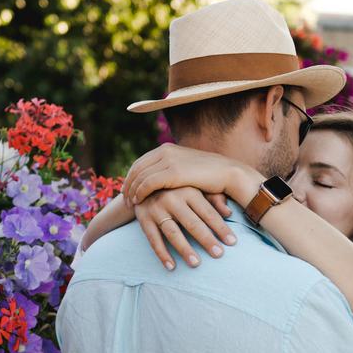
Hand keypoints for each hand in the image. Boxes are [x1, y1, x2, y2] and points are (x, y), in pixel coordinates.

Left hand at [123, 144, 261, 208]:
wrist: (228, 174)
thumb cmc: (210, 176)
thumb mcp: (187, 169)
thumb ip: (173, 170)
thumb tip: (162, 181)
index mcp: (167, 148)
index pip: (141, 162)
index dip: (131, 176)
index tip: (127, 189)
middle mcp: (165, 151)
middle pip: (137, 168)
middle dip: (128, 184)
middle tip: (124, 199)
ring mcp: (168, 160)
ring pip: (140, 176)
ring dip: (132, 191)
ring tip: (129, 204)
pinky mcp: (172, 173)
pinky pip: (148, 183)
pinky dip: (140, 193)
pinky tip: (138, 202)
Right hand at [136, 187, 236, 269]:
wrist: (142, 183)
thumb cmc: (177, 189)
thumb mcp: (194, 189)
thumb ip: (213, 199)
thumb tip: (229, 212)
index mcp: (189, 191)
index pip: (208, 213)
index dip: (221, 228)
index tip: (232, 242)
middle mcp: (172, 199)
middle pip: (192, 223)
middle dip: (206, 240)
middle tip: (219, 254)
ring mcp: (157, 209)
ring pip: (173, 233)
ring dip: (184, 249)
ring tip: (196, 264)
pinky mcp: (144, 218)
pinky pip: (153, 239)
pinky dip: (162, 254)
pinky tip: (171, 267)